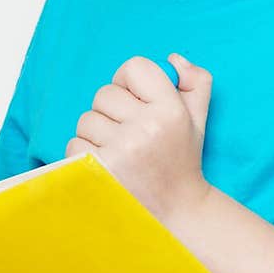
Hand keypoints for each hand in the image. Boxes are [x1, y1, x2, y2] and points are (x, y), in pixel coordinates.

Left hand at [65, 53, 211, 224]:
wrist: (176, 212)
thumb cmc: (182, 160)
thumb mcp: (198, 119)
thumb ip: (195, 81)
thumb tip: (172, 60)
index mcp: (171, 110)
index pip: (134, 67)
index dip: (129, 80)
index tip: (135, 98)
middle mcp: (147, 127)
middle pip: (104, 93)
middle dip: (112, 110)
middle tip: (129, 131)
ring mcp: (121, 149)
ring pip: (86, 119)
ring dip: (97, 133)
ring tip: (120, 151)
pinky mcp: (99, 169)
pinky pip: (75, 143)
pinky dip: (85, 153)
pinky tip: (108, 164)